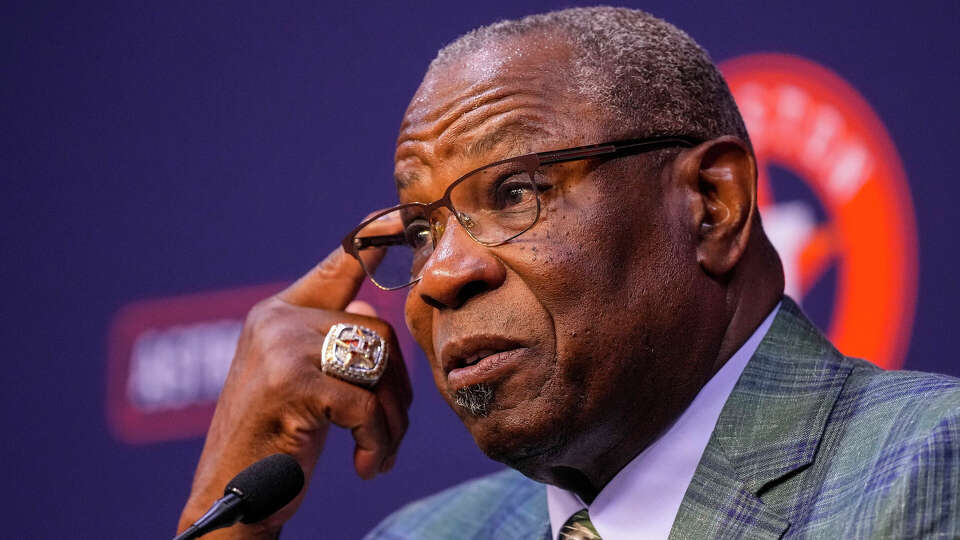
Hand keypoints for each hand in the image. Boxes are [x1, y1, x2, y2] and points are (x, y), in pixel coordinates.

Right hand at [176, 244, 412, 538]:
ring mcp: (281, 347)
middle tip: (386, 433)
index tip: (401, 214)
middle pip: (377, 333)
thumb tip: (367, 309)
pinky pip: (365, 405)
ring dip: (389, 422)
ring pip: (378, 367)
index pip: (336, 266)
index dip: (372, 240)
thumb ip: (326, 340)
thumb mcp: (296, 383)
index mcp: (277, 314)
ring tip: (374, 452)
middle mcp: (276, 320)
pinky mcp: (291, 382)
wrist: (230, 499)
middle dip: (397, 390)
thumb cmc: (271, 444)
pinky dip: (376, 442)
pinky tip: (364, 466)